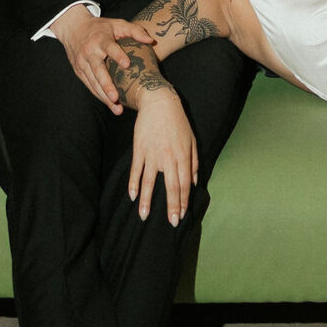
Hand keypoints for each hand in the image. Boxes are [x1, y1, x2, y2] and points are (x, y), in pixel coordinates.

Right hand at [60, 9, 154, 112]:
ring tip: (116, 108)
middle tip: (116, 97)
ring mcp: (82, 63)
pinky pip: (90, 85)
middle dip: (107, 85)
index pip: (110, 47)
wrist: (73, 28)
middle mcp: (89, 52)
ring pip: (93, 82)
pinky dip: (99, 95)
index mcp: (100, 39)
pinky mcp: (79, 71)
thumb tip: (151, 41)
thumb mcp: (117, 23)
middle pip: (98, 70)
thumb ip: (135, 30)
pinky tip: (109, 104)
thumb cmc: (100, 27)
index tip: (127, 64)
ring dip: (104, 96)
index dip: (118, 55)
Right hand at [129, 86, 197, 225]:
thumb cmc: (178, 123)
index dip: (182, 201)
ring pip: (149, 182)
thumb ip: (193, 163)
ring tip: (144, 217)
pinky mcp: (140, 149)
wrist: (160, 104)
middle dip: (171, 207)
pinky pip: (136, 170)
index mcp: (183, 156)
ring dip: (147, 201)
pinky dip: (133, 184)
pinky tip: (132, 197)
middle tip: (170, 223)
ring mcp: (152, 154)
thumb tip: (194, 183)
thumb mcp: (192, 141)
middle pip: (170, 187)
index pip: (184, 184)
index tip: (181, 215)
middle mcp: (168, 158)